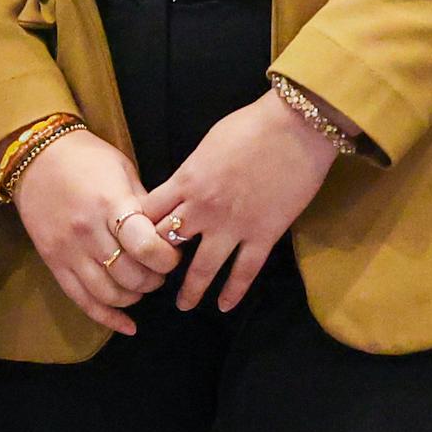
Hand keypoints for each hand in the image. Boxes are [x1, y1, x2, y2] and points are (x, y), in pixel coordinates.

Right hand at [12, 127, 175, 335]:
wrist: (36, 155)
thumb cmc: (87, 158)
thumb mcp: (123, 171)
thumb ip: (145, 206)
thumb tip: (169, 236)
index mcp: (109, 205)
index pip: (145, 246)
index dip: (167, 258)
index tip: (172, 254)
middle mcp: (88, 232)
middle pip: (131, 276)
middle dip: (155, 279)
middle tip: (160, 269)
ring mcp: (68, 251)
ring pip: (109, 294)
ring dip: (134, 296)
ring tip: (141, 284)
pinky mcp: (54, 263)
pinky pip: (82, 300)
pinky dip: (108, 318)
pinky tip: (128, 326)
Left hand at [142, 89, 343, 313]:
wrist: (295, 127)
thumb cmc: (251, 125)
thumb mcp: (207, 144)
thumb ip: (192, 171)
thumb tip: (184, 186)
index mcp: (185, 181)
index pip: (148, 214)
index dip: (138, 230)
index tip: (136, 242)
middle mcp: (202, 208)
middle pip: (167, 244)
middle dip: (157, 262)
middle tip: (153, 278)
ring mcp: (233, 225)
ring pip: (203, 268)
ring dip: (191, 290)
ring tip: (184, 305)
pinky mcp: (263, 235)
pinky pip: (244, 271)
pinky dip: (233, 291)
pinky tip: (224, 306)